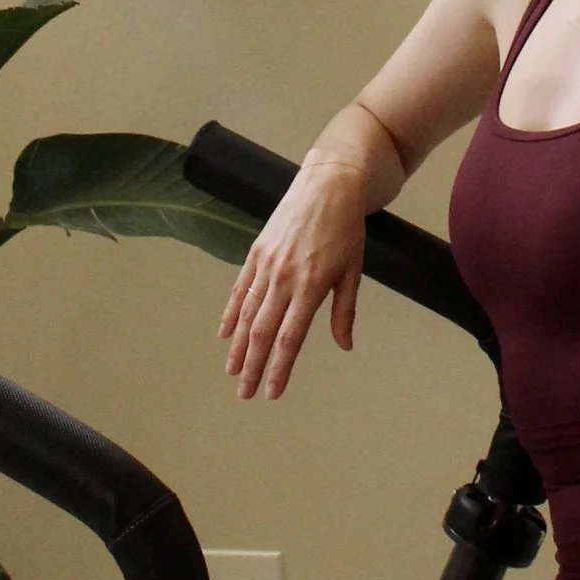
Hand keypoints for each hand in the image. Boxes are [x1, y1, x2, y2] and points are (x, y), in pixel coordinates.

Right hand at [219, 156, 366, 398]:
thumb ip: (344, 311)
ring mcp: (267, 264)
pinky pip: (240, 289)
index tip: (272, 392)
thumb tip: (344, 345)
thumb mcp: (353, 271)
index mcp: (311, 286)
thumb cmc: (346, 229)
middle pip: (262, 333)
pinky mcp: (257, 252)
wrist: (329, 184)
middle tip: (244, 394)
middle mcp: (285, 278)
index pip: (289, 338)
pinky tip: (225, 334)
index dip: (279, 368)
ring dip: (238, 347)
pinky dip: (231, 313)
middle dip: (252, 366)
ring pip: (246, 314)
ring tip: (232, 372)